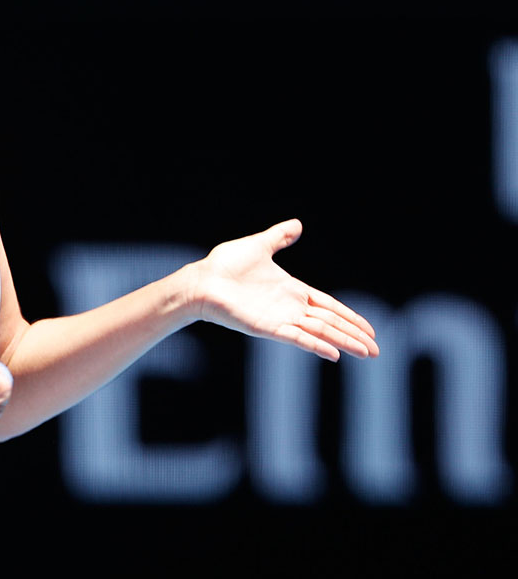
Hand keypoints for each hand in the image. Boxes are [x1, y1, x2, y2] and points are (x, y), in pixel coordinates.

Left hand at [190, 219, 377, 361]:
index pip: (328, 305)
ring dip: (343, 342)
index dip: (349, 316)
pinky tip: (334, 354)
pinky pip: (297, 338)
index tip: (369, 329)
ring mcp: (280, 319)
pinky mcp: (267, 328)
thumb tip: (298, 224)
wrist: (202, 279)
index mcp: (291, 290)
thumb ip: (279, 237)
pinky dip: (315, 345)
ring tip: (367, 353)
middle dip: (354, 335)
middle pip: (330, 322)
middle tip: (377, 349)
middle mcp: (289, 307)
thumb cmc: (225, 265)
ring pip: (319, 332)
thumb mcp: (259, 245)